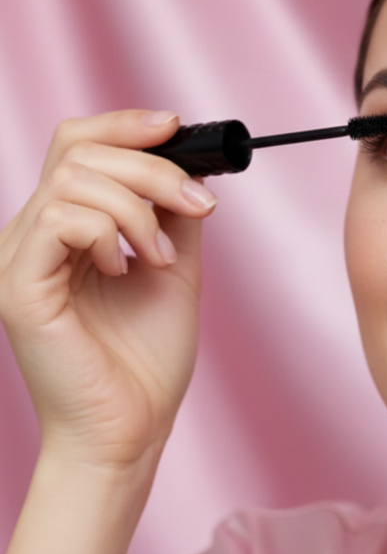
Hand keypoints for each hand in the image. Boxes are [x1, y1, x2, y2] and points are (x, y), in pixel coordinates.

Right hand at [0, 110, 217, 469]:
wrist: (132, 428)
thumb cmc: (146, 360)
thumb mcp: (173, 270)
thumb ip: (172, 217)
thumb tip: (189, 167)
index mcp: (69, 230)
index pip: (79, 147)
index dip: (125, 126)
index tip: (175, 125)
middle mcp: (36, 235)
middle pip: (79, 150)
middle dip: (151, 167)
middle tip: (198, 206)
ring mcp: (21, 258)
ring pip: (73, 179)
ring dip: (138, 209)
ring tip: (161, 259)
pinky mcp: (20, 286)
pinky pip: (61, 218)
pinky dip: (109, 232)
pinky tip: (127, 269)